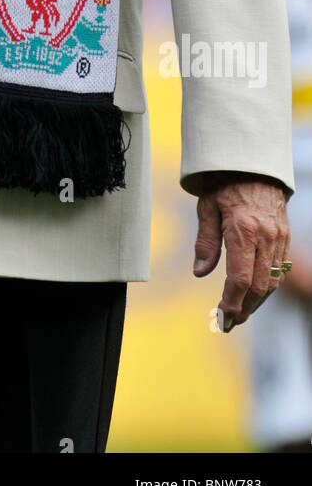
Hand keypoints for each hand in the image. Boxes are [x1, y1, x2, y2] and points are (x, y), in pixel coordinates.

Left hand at [192, 173, 289, 331]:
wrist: (254, 162)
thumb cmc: (224, 183)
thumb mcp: (207, 207)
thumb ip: (205, 242)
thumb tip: (201, 273)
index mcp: (243, 230)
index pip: (240, 279)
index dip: (231, 303)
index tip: (222, 317)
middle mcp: (265, 237)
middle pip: (259, 286)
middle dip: (245, 309)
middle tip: (230, 323)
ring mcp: (279, 237)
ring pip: (273, 281)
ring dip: (257, 301)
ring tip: (240, 312)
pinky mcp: (285, 236)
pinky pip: (280, 269)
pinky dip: (268, 285)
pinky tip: (255, 292)